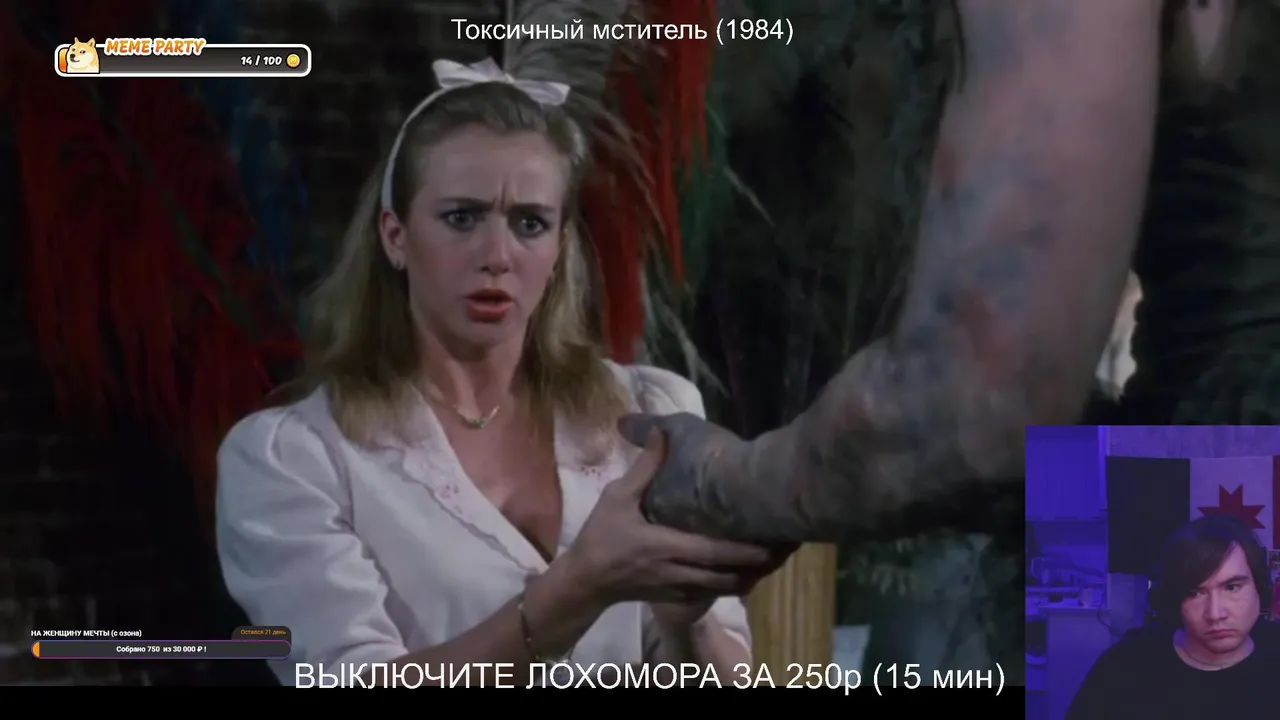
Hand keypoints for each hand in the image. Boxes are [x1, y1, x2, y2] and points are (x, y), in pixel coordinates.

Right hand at [563, 430, 776, 607]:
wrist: (586, 581)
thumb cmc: (601, 536)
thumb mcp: (617, 497)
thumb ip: (644, 468)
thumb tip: (663, 433)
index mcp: (665, 546)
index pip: (713, 551)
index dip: (744, 549)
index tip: (772, 538)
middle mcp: (678, 572)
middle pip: (728, 574)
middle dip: (757, 565)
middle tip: (784, 548)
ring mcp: (679, 589)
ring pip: (723, 588)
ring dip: (749, 576)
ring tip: (771, 561)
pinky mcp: (676, 598)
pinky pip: (711, 594)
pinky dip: (730, 586)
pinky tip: (744, 573)